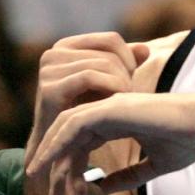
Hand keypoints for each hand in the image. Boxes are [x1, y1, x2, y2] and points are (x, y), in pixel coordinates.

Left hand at [28, 93, 194, 194]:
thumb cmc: (189, 141)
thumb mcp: (154, 165)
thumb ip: (130, 175)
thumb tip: (106, 188)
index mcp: (121, 121)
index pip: (85, 141)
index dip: (72, 163)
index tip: (63, 188)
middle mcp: (110, 110)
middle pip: (71, 134)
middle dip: (55, 158)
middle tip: (40, 182)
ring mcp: (108, 106)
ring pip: (66, 127)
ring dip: (50, 149)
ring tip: (36, 171)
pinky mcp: (109, 108)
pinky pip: (73, 124)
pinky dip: (58, 140)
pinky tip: (48, 159)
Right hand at [29, 33, 148, 162]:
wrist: (58, 154)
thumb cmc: (86, 117)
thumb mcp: (107, 86)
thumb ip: (125, 65)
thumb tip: (145, 49)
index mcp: (65, 47)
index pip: (111, 40)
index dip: (129, 59)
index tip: (133, 83)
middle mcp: (53, 54)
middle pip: (109, 53)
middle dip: (126, 75)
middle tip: (130, 99)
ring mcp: (48, 70)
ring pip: (103, 64)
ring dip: (121, 84)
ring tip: (124, 104)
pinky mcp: (49, 88)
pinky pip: (90, 77)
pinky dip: (110, 88)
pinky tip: (116, 105)